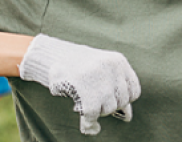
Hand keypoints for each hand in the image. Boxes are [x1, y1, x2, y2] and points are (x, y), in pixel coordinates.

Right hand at [19, 34, 140, 135]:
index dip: (120, 98)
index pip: (133, 91)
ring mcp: (98, 81)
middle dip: (107, 104)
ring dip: (96, 110)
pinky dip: (90, 125)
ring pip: (107, 109)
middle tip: (90, 95)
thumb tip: (127, 116)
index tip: (107, 95)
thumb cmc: (75, 64)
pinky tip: (89, 126)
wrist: (47, 55)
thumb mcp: (99, 68)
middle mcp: (110, 68)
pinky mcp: (86, 94)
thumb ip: (115, 88)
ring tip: (82, 98)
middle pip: (121, 101)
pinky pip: (93, 117)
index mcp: (117, 61)